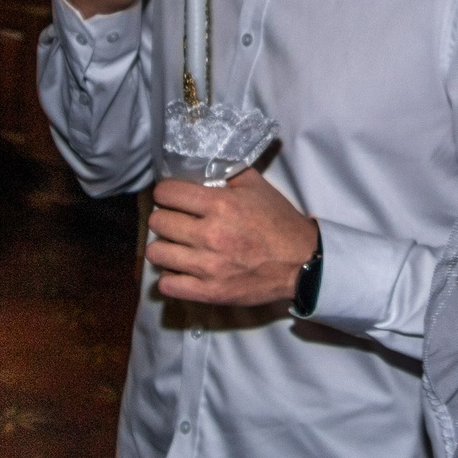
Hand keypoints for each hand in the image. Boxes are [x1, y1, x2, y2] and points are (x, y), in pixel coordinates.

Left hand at [145, 169, 319, 306]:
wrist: (301, 262)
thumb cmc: (279, 222)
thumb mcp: (256, 186)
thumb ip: (227, 172)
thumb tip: (199, 165)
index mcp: (220, 205)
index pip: (166, 193)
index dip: (166, 193)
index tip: (172, 198)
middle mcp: (210, 235)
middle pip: (158, 222)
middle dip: (165, 218)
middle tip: (177, 222)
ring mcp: (208, 267)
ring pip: (156, 253)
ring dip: (164, 247)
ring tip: (177, 246)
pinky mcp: (209, 292)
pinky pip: (167, 285)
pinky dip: (171, 277)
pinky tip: (182, 270)